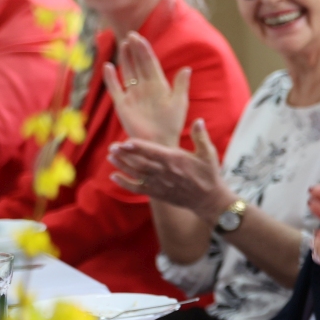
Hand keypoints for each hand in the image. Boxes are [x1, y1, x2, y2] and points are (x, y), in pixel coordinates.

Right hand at [102, 31, 188, 145]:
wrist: (160, 143)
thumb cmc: (172, 125)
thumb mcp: (179, 103)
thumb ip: (181, 86)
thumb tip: (187, 68)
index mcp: (159, 85)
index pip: (150, 63)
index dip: (145, 50)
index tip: (139, 37)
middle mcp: (145, 87)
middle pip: (138, 64)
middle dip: (134, 50)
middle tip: (130, 35)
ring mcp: (133, 95)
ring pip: (128, 73)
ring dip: (125, 59)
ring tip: (122, 44)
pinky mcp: (123, 105)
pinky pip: (115, 89)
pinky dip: (110, 78)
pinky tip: (108, 66)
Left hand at [107, 118, 230, 216]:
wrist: (209, 199)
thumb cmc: (209, 174)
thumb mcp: (208, 154)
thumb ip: (200, 136)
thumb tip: (198, 120)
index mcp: (175, 160)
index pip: (152, 152)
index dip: (138, 147)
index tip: (125, 141)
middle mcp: (164, 172)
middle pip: (140, 162)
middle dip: (125, 155)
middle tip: (112, 147)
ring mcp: (159, 184)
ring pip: (136, 174)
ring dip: (122, 165)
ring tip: (111, 156)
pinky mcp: (157, 193)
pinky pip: (137, 188)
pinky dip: (124, 183)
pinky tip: (114, 177)